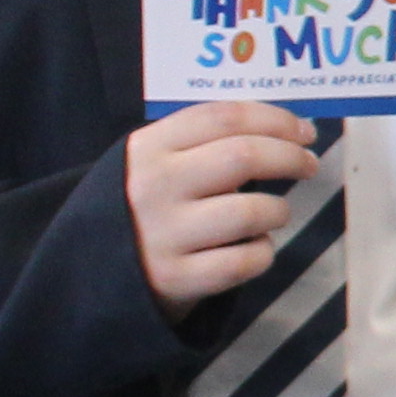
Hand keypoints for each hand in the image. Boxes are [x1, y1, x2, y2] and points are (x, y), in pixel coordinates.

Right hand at [126, 100, 324, 312]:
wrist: (87, 267)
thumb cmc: (142, 204)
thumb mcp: (154, 160)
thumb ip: (205, 141)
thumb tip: (291, 130)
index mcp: (148, 147)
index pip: (224, 118)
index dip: (276, 120)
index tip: (305, 130)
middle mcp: (154, 187)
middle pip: (243, 157)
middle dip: (289, 157)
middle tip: (308, 164)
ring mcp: (164, 234)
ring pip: (251, 211)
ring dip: (278, 210)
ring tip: (274, 213)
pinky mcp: (176, 278)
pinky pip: (244, 261)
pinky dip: (263, 253)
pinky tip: (254, 247)